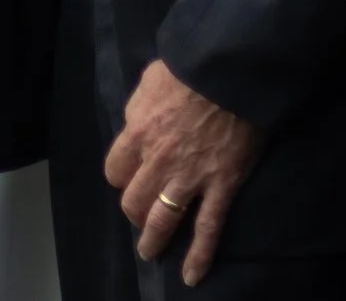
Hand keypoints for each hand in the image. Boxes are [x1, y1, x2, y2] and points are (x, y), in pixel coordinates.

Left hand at [106, 59, 265, 286]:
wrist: (230, 73)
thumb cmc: (189, 70)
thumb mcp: (149, 81)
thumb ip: (139, 107)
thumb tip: (135, 124)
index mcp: (137, 133)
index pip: (115, 169)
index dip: (121, 176)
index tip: (129, 177)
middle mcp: (157, 161)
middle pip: (133, 200)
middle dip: (134, 210)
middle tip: (140, 214)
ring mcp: (189, 178)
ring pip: (163, 219)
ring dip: (154, 239)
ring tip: (150, 252)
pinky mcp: (221, 186)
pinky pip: (208, 227)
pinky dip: (199, 255)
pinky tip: (192, 274)